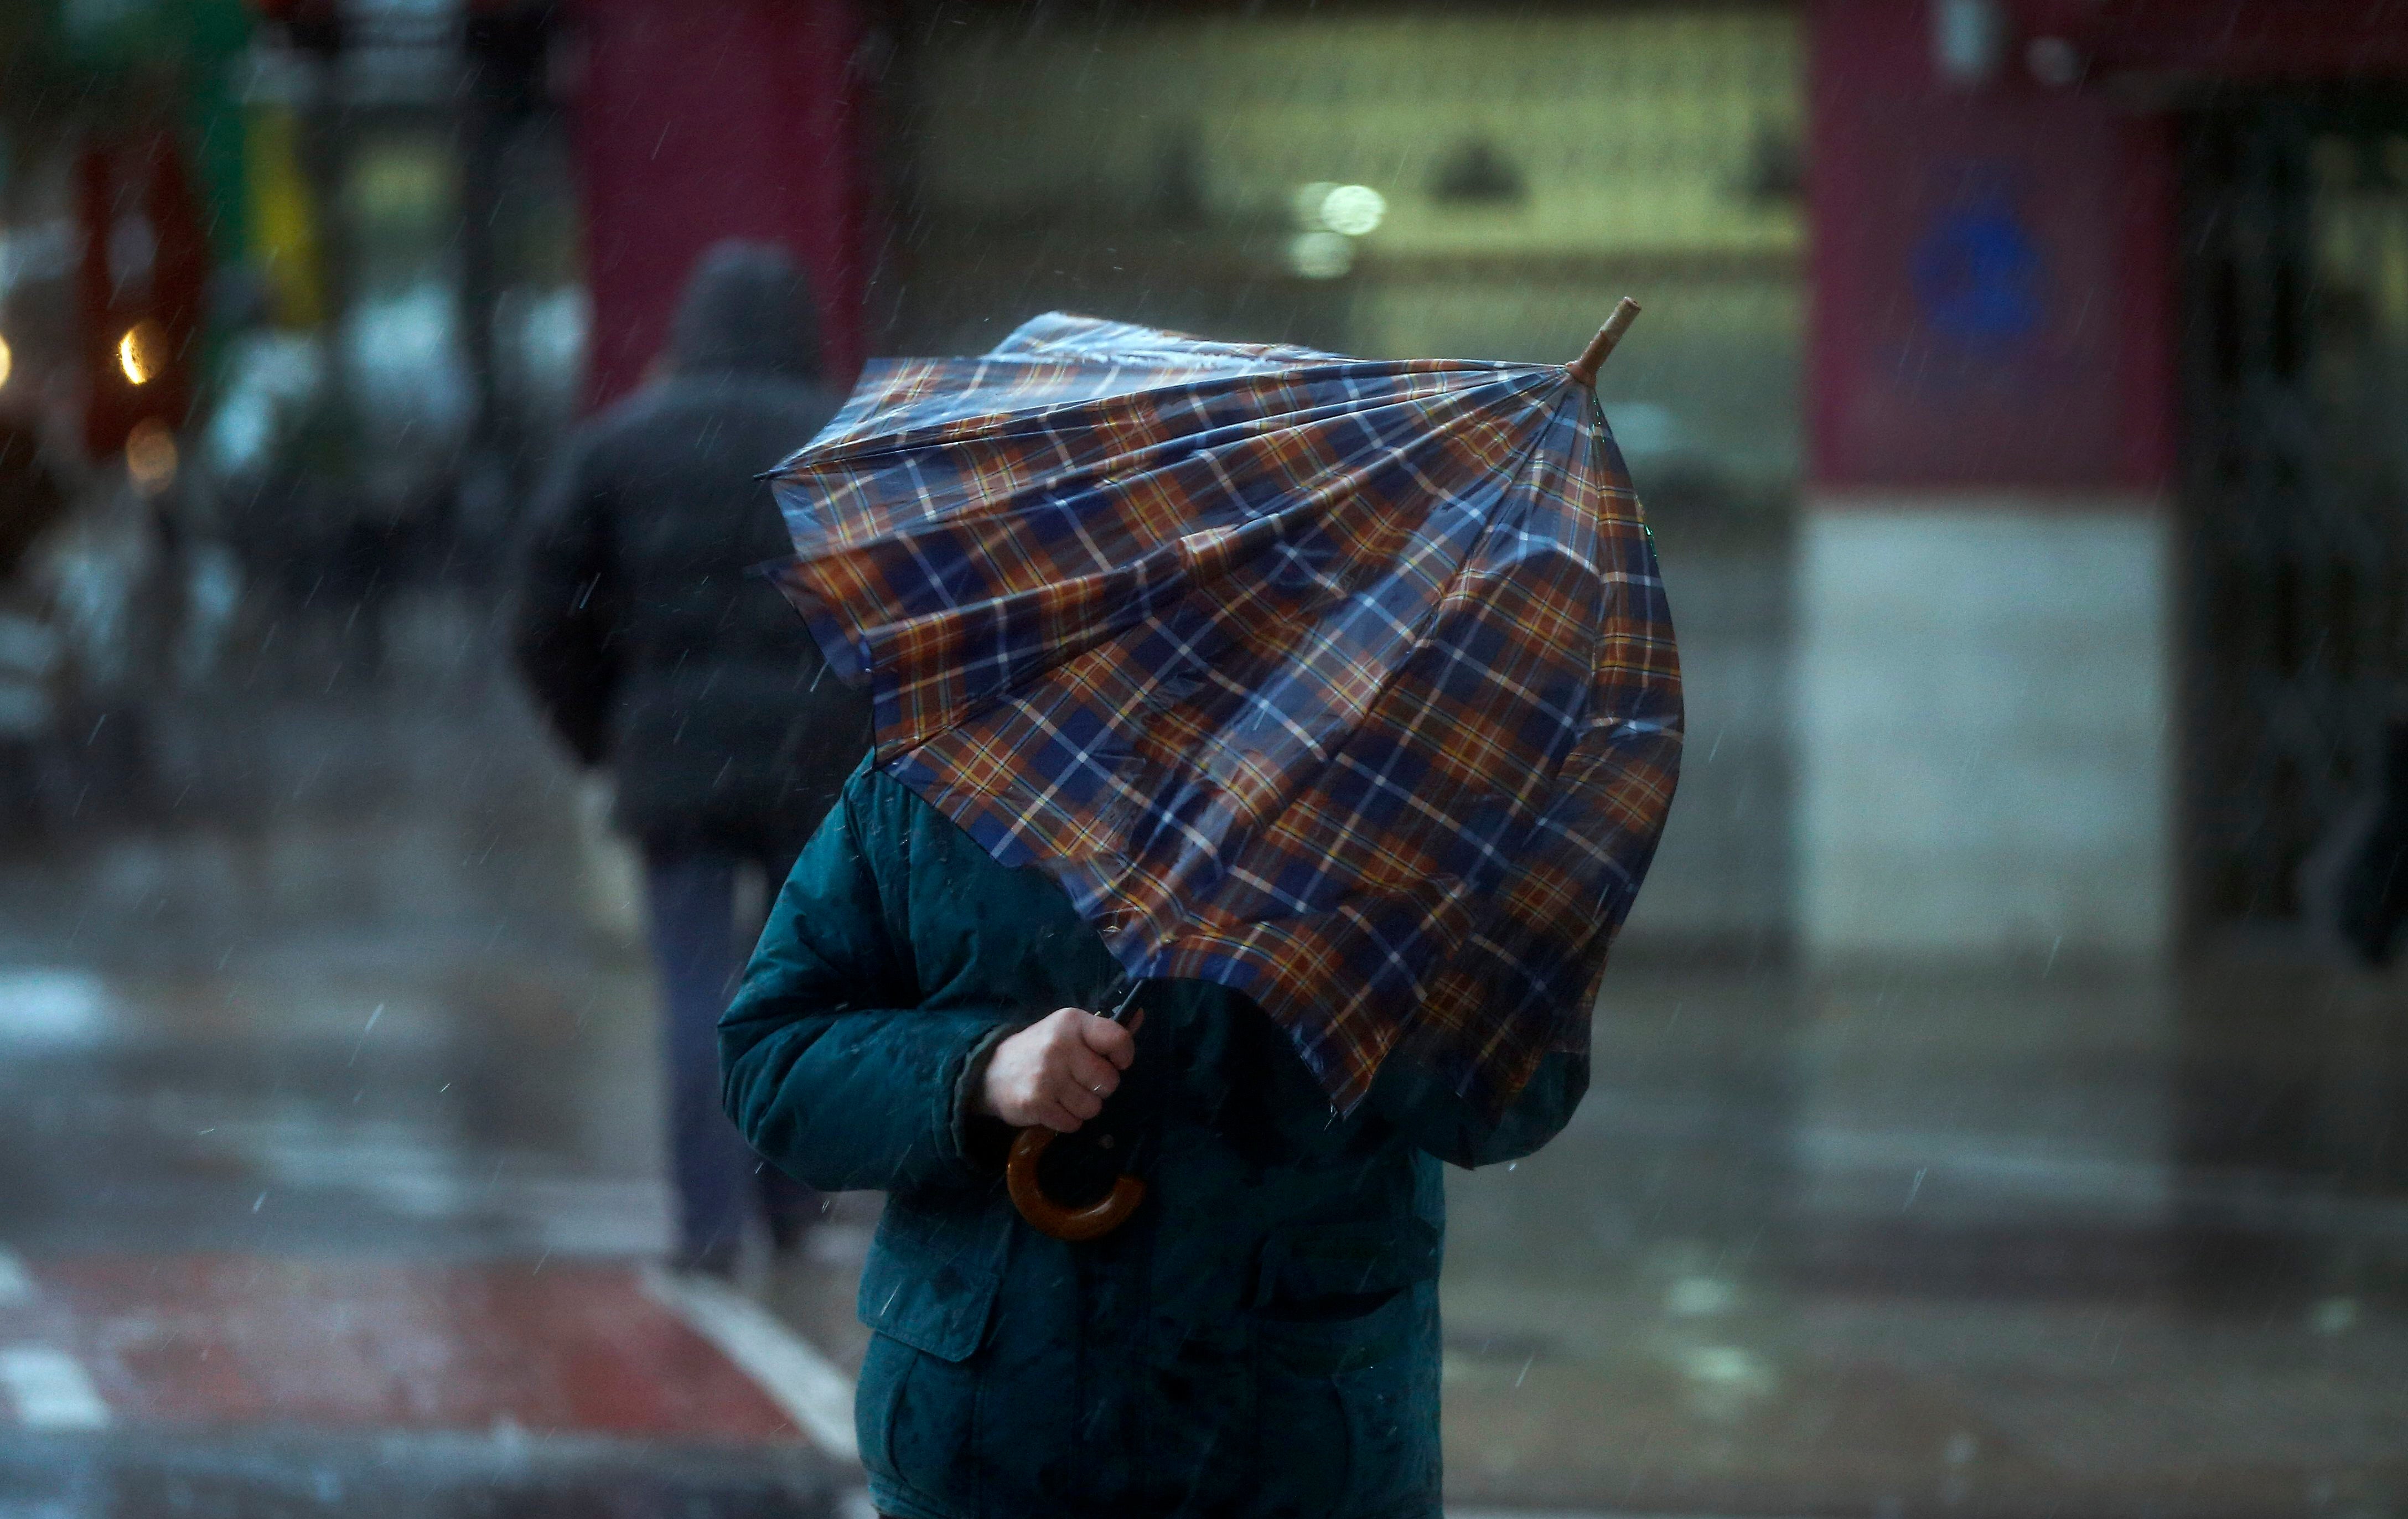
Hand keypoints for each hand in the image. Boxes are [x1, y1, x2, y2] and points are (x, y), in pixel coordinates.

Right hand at [976, 1006, 1139, 1132]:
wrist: (991, 1072)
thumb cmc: (1040, 1050)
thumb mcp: (1068, 1030)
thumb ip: (1105, 1029)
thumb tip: (1141, 1015)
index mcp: (1071, 1022)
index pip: (1118, 1039)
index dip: (1123, 1057)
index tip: (1114, 1062)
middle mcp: (1059, 1045)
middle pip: (1109, 1081)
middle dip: (1100, 1088)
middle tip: (1080, 1082)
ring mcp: (1047, 1076)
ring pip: (1093, 1107)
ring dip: (1083, 1107)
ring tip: (1064, 1094)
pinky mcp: (1036, 1103)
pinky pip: (1073, 1123)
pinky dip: (1067, 1120)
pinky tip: (1053, 1106)